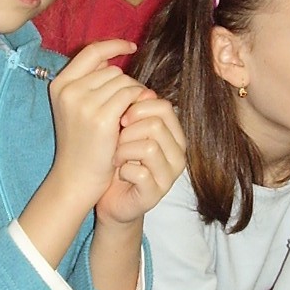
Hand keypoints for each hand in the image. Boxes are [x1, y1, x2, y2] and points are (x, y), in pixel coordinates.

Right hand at [47, 41, 144, 212]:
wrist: (75, 177)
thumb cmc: (81, 143)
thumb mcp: (76, 108)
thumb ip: (91, 82)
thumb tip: (113, 59)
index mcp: (60, 84)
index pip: (92, 52)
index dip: (114, 45)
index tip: (131, 47)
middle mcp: (69, 90)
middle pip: (113, 70)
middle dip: (127, 85)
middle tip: (127, 108)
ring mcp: (84, 103)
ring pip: (125, 82)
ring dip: (133, 96)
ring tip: (127, 118)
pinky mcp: (101, 117)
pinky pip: (131, 95)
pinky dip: (137, 104)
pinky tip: (131, 121)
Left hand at [95, 94, 185, 225]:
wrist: (112, 198)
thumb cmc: (120, 161)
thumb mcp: (127, 132)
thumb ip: (136, 112)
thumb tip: (141, 90)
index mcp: (174, 135)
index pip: (164, 107)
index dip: (138, 107)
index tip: (121, 117)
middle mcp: (177, 154)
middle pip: (156, 124)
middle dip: (129, 130)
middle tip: (116, 140)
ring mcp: (168, 176)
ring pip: (148, 147)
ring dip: (124, 150)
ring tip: (115, 156)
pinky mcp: (155, 194)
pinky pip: (139, 172)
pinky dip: (123, 170)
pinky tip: (119, 172)